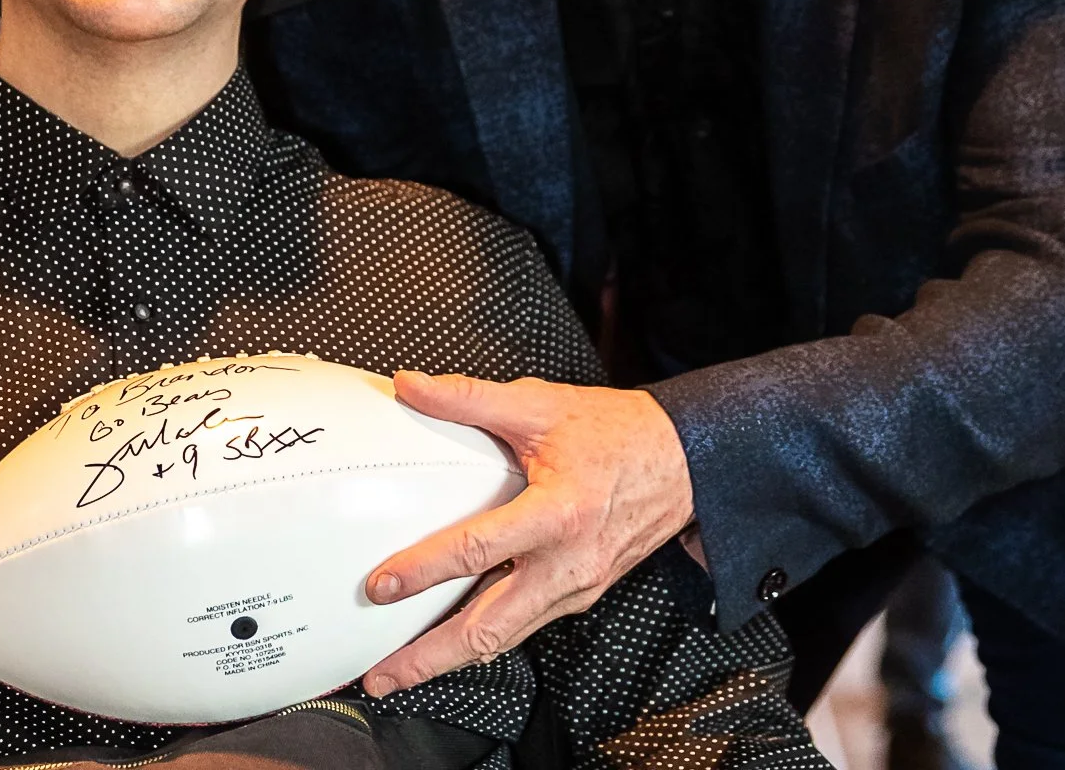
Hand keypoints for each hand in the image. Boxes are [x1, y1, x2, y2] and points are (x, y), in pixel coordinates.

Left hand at [361, 371, 693, 697]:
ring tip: (403, 672)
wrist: (684, 461)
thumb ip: (469, 398)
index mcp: (557, 514)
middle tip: (382, 676)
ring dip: (451, 660)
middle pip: (488, 630)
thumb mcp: (542, 405)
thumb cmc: (618, 434)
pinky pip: (523, 626)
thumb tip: (412, 387)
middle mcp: (567, 563)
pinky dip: (484, 641)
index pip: (476, 551)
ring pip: (505, 639)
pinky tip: (452, 642)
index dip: (422, 570)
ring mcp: (576, 587)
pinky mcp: (580, 595)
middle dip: (429, 660)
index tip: (381, 587)